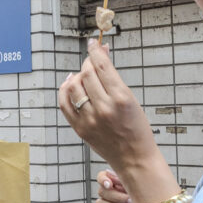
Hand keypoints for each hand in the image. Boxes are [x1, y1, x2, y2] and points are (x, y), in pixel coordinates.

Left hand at [58, 39, 162, 174]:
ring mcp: (90, 120)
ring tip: (82, 75)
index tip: (94, 44)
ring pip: (74, 86)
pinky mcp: (80, 129)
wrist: (135, 158)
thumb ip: (114, 79)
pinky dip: (64, 90)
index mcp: (121, 98)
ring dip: (77, 75)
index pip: (102, 66)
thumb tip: (101, 55)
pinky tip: (70, 84)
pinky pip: (64, 104)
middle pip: (87, 73)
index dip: (95, 50)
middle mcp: (104, 108)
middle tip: (92, 61)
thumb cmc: (137, 129)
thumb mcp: (132, 99)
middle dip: (88, 62)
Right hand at [95, 170, 146, 202]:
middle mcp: (112, 193)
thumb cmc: (154, 201)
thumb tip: (111, 172)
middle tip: (131, 201)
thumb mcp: (144, 187)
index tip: (110, 184)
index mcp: (118, 182)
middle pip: (102, 191)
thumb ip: (129, 179)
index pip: (102, 176)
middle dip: (117, 197)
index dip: (103, 179)